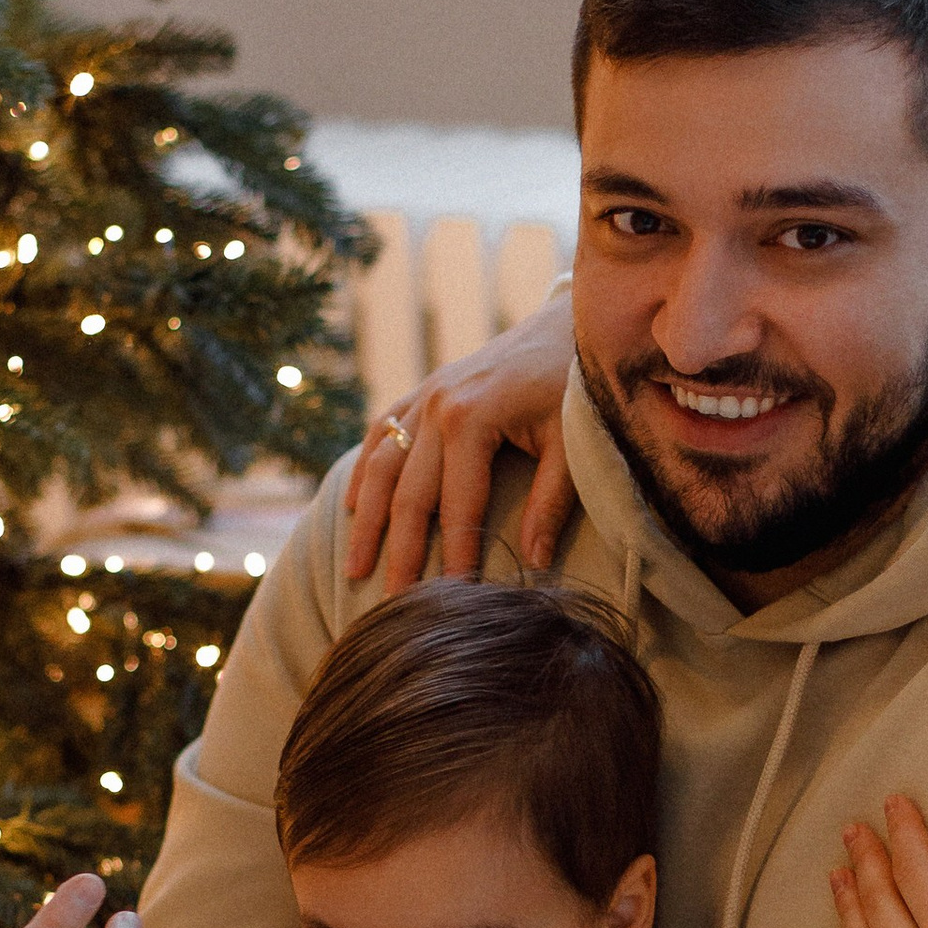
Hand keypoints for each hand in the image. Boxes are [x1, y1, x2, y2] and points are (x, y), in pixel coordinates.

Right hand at [343, 289, 576, 584]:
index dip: (454, 556)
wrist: (567, 322)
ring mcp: (423, 395)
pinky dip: (365, 473)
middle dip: (399, 553)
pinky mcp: (422, 390)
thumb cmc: (574, 382)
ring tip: (354, 568)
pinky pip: (381, 435)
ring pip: (381, 468)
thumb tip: (535, 562)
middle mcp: (436, 406)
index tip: (452, 601)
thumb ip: (552, 502)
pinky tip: (352, 508)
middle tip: (393, 604)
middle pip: (407, 495)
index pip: (456, 506)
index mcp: (471, 418)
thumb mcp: (571, 442)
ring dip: (365, 521)